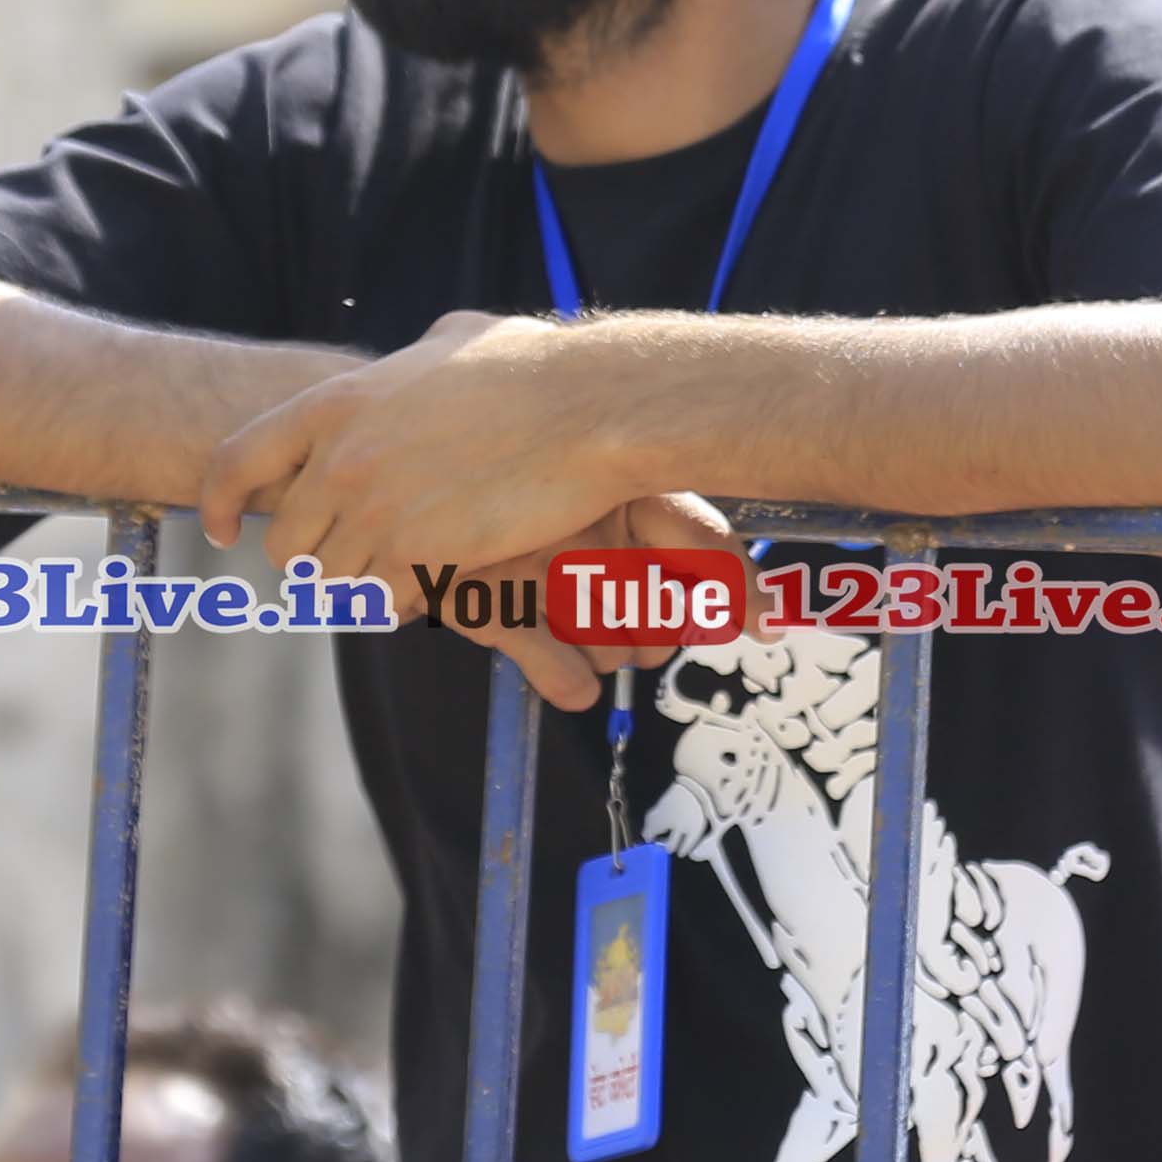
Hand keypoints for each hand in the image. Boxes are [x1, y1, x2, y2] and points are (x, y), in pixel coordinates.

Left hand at [204, 311, 676, 593]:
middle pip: (287, 541)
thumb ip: (408, 359)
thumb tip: (410, 359)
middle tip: (358, 553)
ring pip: (333, 579)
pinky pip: (381, 602)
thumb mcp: (451, 339)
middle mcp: (340, 461)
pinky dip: (404, 600)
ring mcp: (372, 513)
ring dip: (366, 580)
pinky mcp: (413, 556)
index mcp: (336, 403)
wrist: (588, 409)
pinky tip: (439, 578)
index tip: (225, 531)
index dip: (221, 501)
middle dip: (317, 554)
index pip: (236, 459)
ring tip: (411, 562)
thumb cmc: (535, 368)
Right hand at [439, 488, 741, 712]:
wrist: (395, 483)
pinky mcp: (496, 610)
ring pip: (619, 655)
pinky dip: (571, 681)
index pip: (705, 542)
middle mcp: (585, 522)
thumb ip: (675, 530)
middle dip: (652, 633)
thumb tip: (759, 611)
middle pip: (665, 622)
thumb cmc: (508, 488)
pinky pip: (571, 681)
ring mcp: (540, 568)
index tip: (766, 624)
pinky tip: (555, 655)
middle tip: (622, 614)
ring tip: (568, 615)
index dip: (742, 591)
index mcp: (618, 481)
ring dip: (603, 651)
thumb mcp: (588, 482)